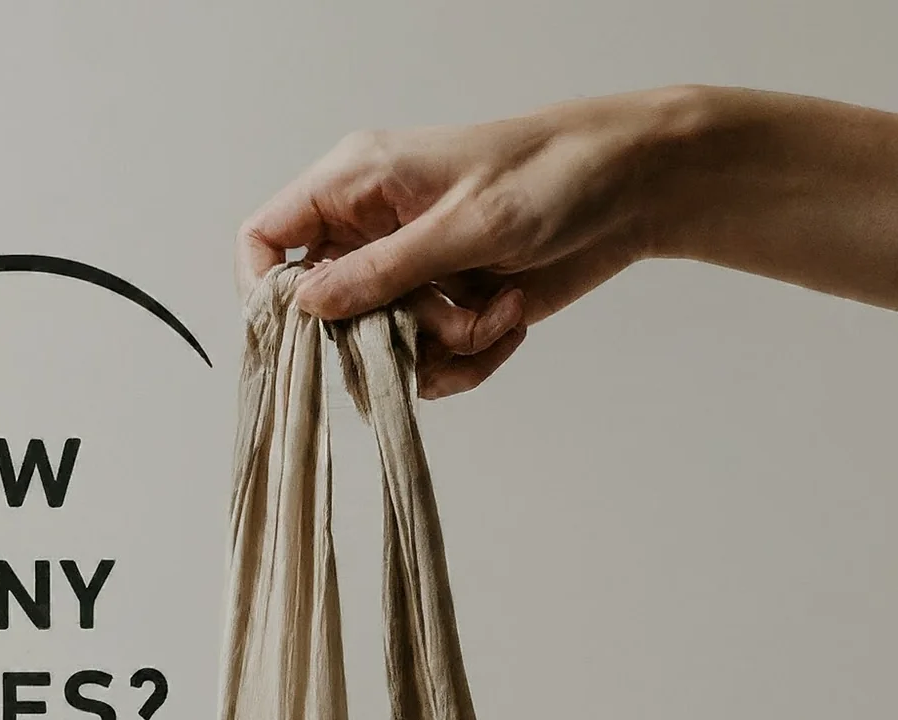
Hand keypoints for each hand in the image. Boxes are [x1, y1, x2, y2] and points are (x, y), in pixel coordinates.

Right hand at [235, 89, 702, 396]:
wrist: (631, 193)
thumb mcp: (463, 224)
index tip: (302, 333)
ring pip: (382, 351)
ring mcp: (410, 277)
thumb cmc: (551, 176)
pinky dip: (472, 358)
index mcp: (356, 185)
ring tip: (496, 309)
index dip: (266, 292)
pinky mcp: (447, 310)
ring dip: (441, 348)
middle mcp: (372, 233)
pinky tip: (510, 321)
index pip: (266, 237)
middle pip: (326, 317)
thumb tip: (306, 308)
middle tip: (442, 313)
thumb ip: (381, 272)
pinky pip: (430, 365)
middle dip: (385, 335)